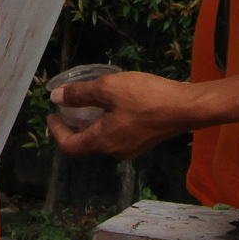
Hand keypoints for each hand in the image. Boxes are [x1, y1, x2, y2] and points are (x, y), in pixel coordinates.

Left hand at [48, 71, 200, 158]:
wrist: (187, 107)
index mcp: (103, 141)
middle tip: (70, 107)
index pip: (70, 146)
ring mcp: (133, 148)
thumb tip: (56, 98)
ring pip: (104, 139)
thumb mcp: (108, 89)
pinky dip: (109, 123)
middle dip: (74, 126)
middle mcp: (116, 151)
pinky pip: (119, 135)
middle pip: (87, 143)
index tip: (52, 116)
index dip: (57, 131)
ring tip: (91, 103)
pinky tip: (115, 105)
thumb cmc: (146, 98)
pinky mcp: (146, 141)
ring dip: (93, 124)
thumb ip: (81, 94)